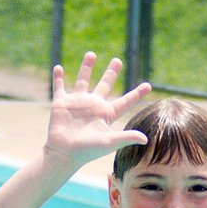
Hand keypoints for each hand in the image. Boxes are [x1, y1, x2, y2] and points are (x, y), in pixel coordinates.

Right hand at [45, 53, 151, 167]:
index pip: (125, 102)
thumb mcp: (109, 142)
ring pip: (83, 80)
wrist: (65, 153)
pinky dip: (58, 78)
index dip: (136, 94)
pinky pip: (59, 87)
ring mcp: (77, 103)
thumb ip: (126, 138)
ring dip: (87, 67)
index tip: (148, 86)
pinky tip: (58, 68)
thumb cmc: (88, 151)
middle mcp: (94, 106)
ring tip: (92, 54)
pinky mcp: (62, 103)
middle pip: (105, 85)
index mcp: (106, 114)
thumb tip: (146, 139)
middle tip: (118, 61)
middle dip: (111, 73)